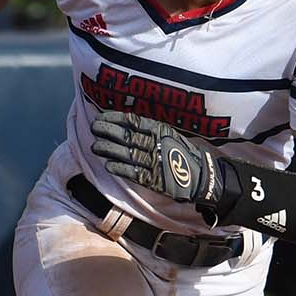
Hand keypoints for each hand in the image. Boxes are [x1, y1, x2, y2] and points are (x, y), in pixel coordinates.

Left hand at [88, 110, 230, 213]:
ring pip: (127, 153)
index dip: (115, 118)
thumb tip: (124, 122)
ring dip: (109, 149)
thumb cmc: (181, 153)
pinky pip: (134, 173)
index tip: (101, 116)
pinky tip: (108, 165)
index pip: (133, 121)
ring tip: (95, 146)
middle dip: (108, 131)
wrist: (201, 177)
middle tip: (93, 128)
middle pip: (127, 136)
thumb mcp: (169, 134)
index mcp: (160, 130)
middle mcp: (157, 144)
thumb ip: (150, 129)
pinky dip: (120, 168)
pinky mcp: (155, 179)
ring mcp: (155, 162)